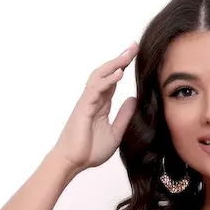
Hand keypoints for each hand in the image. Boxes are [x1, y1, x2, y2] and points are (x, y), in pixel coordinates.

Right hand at [49, 42, 139, 173]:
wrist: (73, 162)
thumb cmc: (90, 150)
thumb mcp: (115, 133)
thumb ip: (124, 116)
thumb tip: (134, 100)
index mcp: (101, 104)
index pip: (113, 81)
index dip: (123, 68)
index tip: (136, 56)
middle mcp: (94, 99)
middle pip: (107, 73)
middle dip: (120, 59)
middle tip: (134, 46)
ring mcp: (88, 101)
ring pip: (100, 76)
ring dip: (114, 64)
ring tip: (128, 54)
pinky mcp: (84, 107)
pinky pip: (96, 89)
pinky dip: (107, 80)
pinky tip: (119, 73)